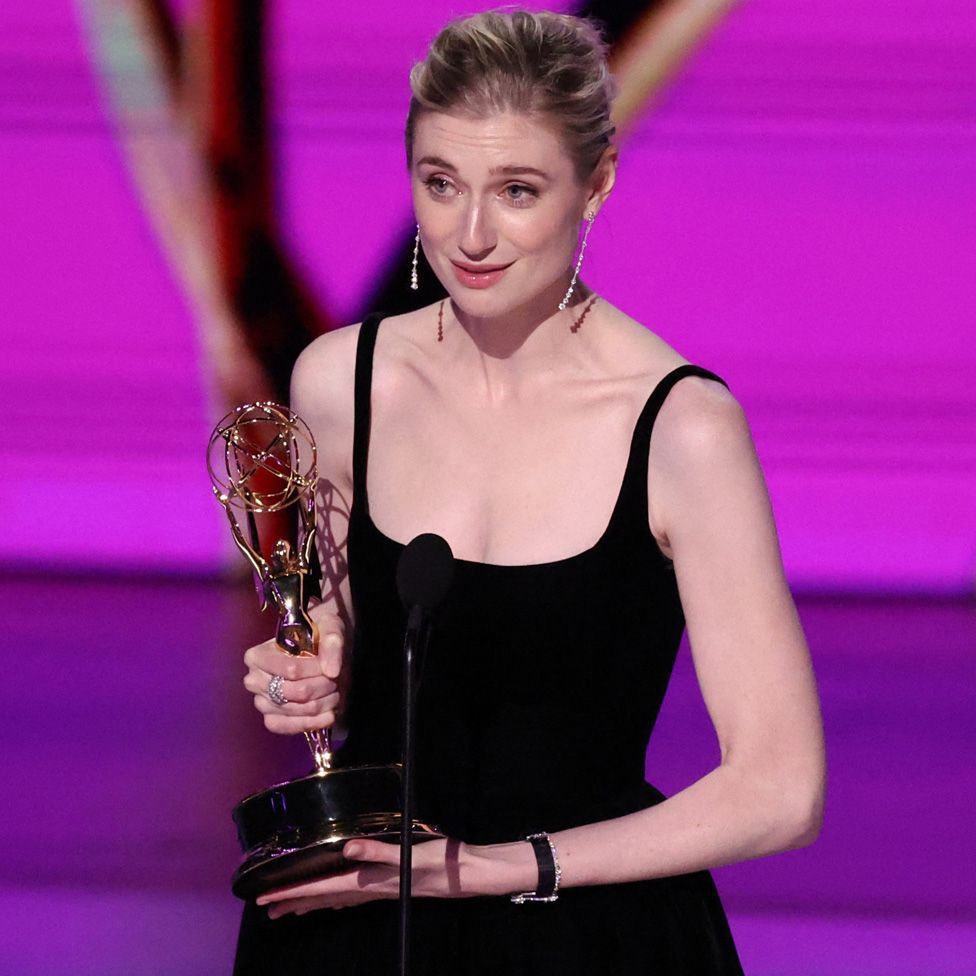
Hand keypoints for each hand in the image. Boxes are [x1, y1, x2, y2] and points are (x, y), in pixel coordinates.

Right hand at [242, 606, 344, 734]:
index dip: (316, 670)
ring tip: (334, 691)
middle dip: (322, 687)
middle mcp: (254, 680)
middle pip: (295, 692)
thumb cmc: (320, 635)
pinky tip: (329, 714)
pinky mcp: (272, 719)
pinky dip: (312, 722)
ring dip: (322, 703)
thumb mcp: (330, 628)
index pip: (291, 670)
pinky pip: (288, 727)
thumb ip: (332, 644)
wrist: (322, 650)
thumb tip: (331, 670)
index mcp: (257, 656)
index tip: (330, 665)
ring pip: (296, 710)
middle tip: (334, 679)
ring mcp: (261, 702)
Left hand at [256, 837, 535, 916]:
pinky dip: (336, 898)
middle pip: (324, 898)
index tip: (266, 897)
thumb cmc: (439, 862)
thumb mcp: (408, 852)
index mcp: (370, 880)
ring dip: (311, 902)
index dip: (294, 891)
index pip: (324, 888)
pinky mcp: (390, 884)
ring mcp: (380, 889)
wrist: (466, 875)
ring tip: (288, 908)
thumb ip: (376, 850)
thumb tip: (347, 846)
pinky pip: (353, 895)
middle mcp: (371, 888)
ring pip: (336, 899)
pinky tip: (334, 900)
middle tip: (265, 907)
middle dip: (294, 901)